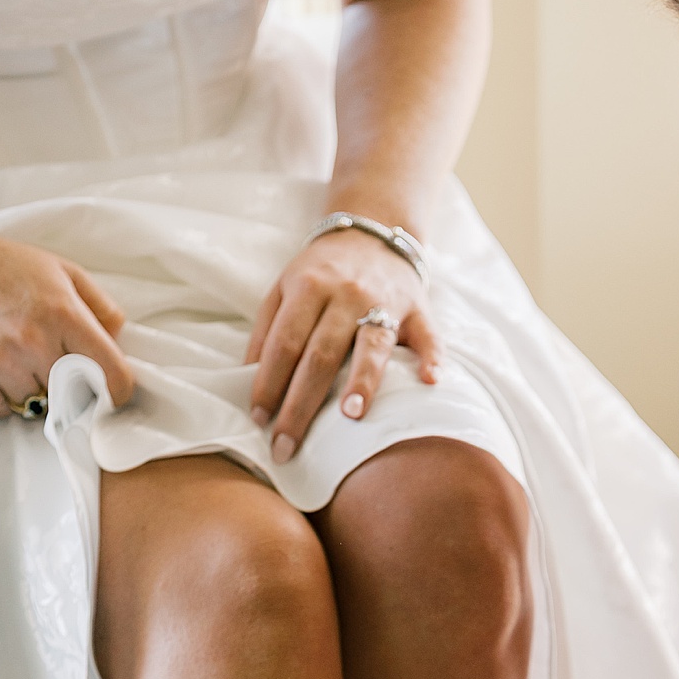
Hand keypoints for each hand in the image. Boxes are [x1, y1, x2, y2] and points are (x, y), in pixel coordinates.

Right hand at [0, 196, 135, 417]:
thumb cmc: (0, 265)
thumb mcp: (60, 270)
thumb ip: (100, 306)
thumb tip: (119, 343)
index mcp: (62, 312)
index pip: (111, 374)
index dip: (118, 390)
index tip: (111, 392)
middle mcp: (30, 340)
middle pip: (72, 396)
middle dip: (67, 385)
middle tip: (50, 362)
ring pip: (35, 404)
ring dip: (30, 388)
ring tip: (13, 355)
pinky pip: (0, 409)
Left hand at [245, 227, 440, 460]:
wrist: (372, 232)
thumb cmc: (322, 272)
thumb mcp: (284, 289)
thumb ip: (266, 330)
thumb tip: (248, 378)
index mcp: (308, 288)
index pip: (284, 343)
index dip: (269, 383)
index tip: (259, 420)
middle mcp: (346, 294)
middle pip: (321, 354)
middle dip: (301, 404)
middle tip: (287, 446)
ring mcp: (385, 301)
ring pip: (372, 344)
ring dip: (362, 379)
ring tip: (351, 415)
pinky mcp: (417, 309)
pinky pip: (427, 334)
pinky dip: (431, 357)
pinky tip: (429, 380)